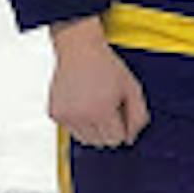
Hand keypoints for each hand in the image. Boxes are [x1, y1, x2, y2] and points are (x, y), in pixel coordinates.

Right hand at [48, 17, 149, 146]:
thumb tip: (132, 138)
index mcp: (101, 111)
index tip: (121, 113)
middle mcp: (81, 116)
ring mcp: (65, 116)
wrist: (79, 49)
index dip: (123, 128)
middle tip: (109, 107)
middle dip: (109, 130)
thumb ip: (138, 116)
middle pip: (100, 142)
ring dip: (93, 130)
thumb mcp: (132, 88)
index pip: (116, 139)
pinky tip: (83, 105)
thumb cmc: (106, 66)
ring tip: (96, 107)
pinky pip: (70, 130)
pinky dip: (78, 123)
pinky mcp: (55, 113)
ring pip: (84, 140)